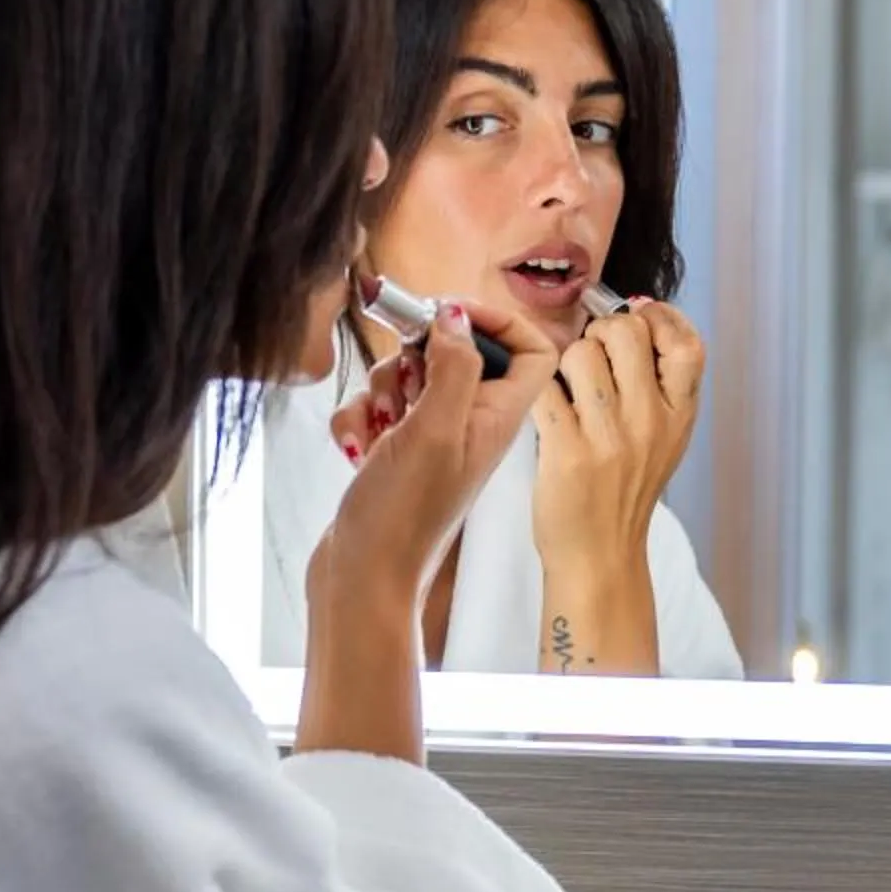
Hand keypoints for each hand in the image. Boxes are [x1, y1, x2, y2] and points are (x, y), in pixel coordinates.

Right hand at [306, 297, 559, 623]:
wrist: (362, 578)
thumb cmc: (403, 518)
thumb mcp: (433, 429)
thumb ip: (453, 366)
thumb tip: (455, 316)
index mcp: (497, 417)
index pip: (532, 348)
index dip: (497, 320)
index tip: (450, 313)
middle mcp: (470, 423)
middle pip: (456, 352)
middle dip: (416, 353)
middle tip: (402, 379)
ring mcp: (432, 437)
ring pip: (409, 376)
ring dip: (381, 387)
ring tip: (379, 424)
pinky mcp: (396, 451)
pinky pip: (378, 407)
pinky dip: (361, 417)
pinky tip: (358, 446)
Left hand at [532, 300, 703, 572]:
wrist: (600, 553)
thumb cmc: (625, 489)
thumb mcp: (665, 436)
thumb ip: (658, 380)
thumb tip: (639, 308)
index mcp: (679, 414)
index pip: (686, 341)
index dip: (659, 316)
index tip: (638, 317)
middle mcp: (650, 420)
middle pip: (625, 331)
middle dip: (600, 332)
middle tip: (592, 358)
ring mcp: (610, 435)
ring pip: (579, 353)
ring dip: (565, 364)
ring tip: (568, 393)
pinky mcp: (567, 450)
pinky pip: (545, 387)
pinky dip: (540, 392)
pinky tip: (547, 412)